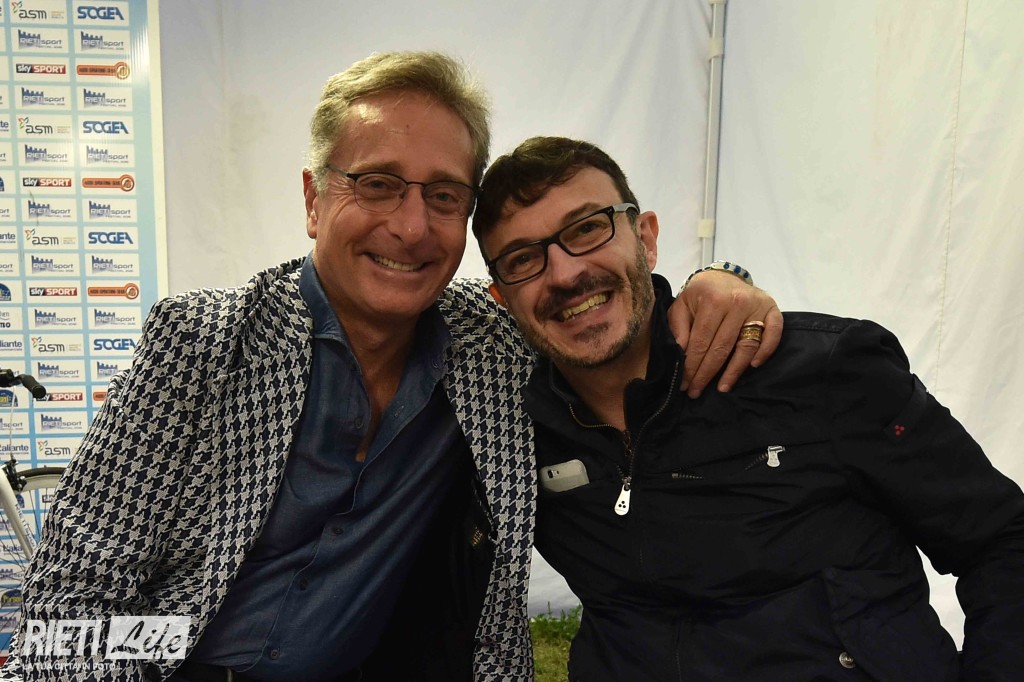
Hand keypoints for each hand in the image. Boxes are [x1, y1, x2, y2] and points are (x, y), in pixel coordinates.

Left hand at [667, 270, 781, 396]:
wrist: (723, 276)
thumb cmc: (700, 294)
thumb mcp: (681, 305)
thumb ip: (678, 328)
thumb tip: (679, 353)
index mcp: (712, 300)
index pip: (701, 342)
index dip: (692, 366)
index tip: (685, 384)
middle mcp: (736, 302)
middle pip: (722, 348)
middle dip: (707, 373)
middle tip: (697, 391)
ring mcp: (757, 306)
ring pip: (746, 346)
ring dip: (734, 371)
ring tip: (722, 388)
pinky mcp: (772, 310)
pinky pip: (773, 334)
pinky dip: (765, 351)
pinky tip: (753, 366)